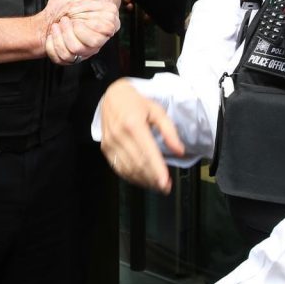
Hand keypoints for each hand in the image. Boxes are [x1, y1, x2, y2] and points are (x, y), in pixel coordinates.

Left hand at [42, 0, 119, 64]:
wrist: (49, 16)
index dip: (92, 19)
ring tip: (58, 24)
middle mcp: (98, 39)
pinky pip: (63, 56)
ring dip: (63, 34)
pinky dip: (54, 42)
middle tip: (65, 19)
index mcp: (106, 22)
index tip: (77, 9)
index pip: (108, 26)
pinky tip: (52, 32)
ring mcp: (85, 51)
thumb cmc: (66, 2)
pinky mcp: (71, 59)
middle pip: (94, 42)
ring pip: (77, 49)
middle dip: (75, 29)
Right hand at [99, 79, 183, 193]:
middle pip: (138, 164)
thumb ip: (169, 131)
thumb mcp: (157, 110)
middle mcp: (119, 135)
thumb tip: (179, 150)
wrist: (111, 96)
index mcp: (133, 124)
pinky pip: (118, 168)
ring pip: (128, 169)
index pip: (148, 153)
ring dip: (143, 180)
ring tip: (156, 185)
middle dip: (153, 179)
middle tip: (166, 187)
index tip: (166, 183)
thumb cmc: (135, 102)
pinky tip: (142, 180)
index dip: (157, 170)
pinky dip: (131, 177)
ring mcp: (110, 143)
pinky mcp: (105, 148)